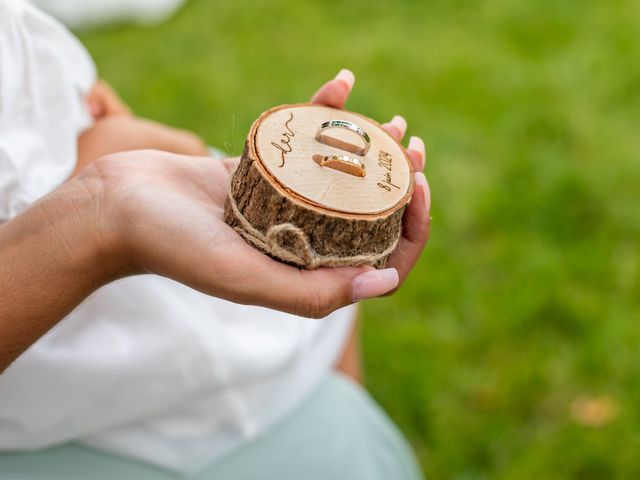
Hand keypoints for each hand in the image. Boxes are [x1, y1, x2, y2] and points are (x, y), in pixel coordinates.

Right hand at [0, 70, 429, 370]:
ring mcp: (282, 206)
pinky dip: (323, 115)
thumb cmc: (175, 248)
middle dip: (398, 183)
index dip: (410, 227)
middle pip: (366, 216)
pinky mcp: (262, 172)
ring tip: (391, 122)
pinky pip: (303, 144)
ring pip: (341, 179)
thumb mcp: (245, 277)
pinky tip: (342, 84)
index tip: (416, 184)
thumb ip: (312, 291)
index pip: (379, 261)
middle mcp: (299, 243)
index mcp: (304, 275)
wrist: (117, 207)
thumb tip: (385, 281)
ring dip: (371, 150)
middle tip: (410, 146)